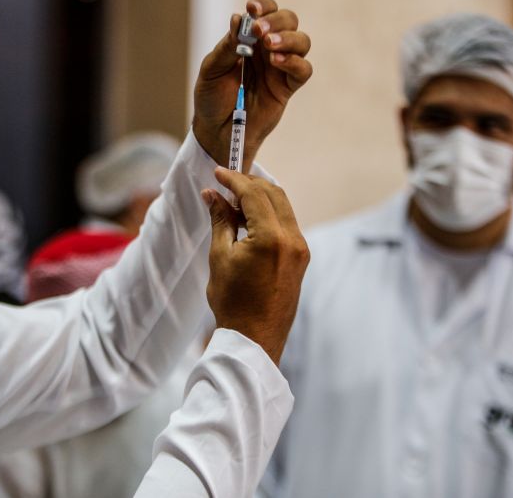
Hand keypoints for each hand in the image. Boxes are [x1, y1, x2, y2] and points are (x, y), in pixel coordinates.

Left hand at [193, 0, 311, 171]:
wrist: (216, 131)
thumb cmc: (212, 98)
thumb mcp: (212, 70)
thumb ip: (226, 47)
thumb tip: (238, 19)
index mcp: (249, 39)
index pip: (265, 12)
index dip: (264, 5)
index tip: (252, 8)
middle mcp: (267, 50)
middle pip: (289, 21)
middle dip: (276, 20)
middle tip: (259, 31)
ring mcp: (280, 68)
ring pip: (302, 42)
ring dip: (288, 38)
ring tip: (268, 45)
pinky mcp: (286, 88)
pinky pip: (303, 70)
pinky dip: (294, 62)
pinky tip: (276, 62)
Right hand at [202, 167, 309, 363]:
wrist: (254, 339)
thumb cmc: (232, 302)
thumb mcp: (220, 256)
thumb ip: (219, 220)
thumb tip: (212, 194)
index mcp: (272, 238)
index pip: (254, 194)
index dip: (234, 180)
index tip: (218, 172)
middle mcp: (293, 240)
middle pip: (274, 194)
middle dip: (249, 184)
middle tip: (225, 184)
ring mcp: (300, 249)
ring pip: (283, 207)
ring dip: (259, 198)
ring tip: (233, 201)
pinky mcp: (301, 258)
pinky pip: (286, 224)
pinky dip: (268, 214)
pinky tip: (248, 219)